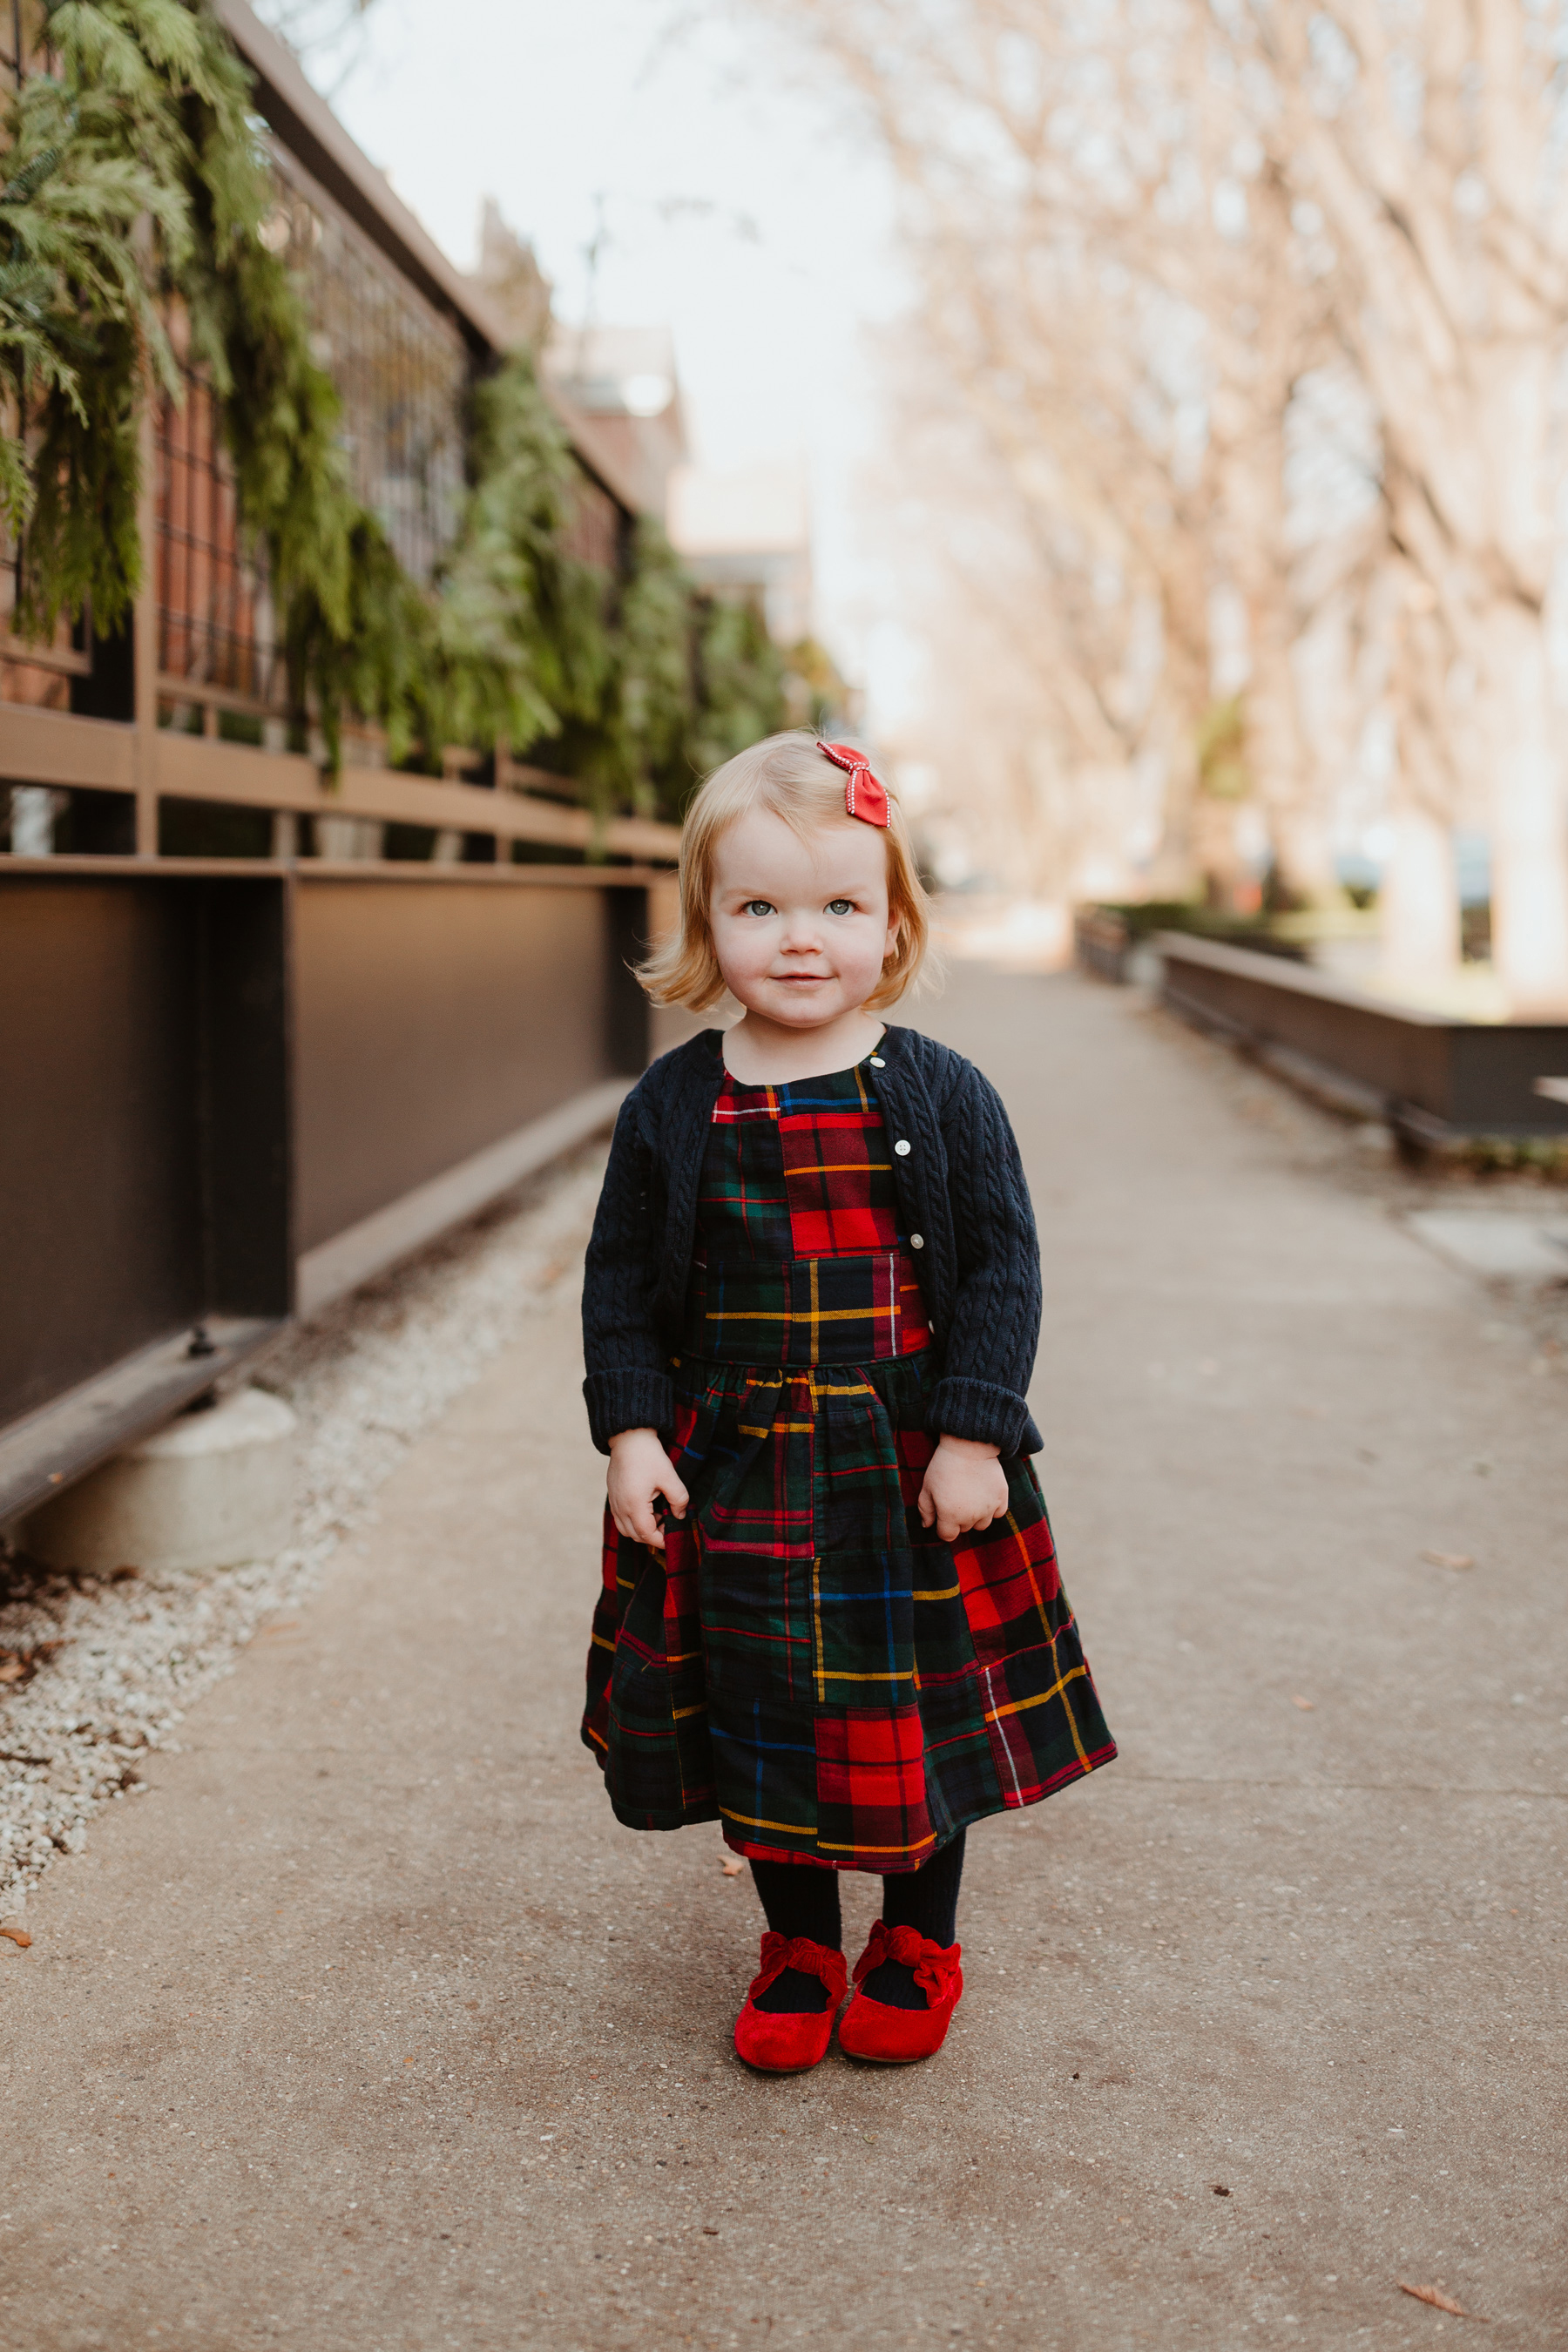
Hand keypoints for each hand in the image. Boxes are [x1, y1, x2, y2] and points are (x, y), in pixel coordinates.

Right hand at [607, 1427, 689, 1551]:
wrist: (629, 1438)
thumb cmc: (649, 1456)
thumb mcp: (669, 1477)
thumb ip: (679, 1499)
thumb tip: (679, 1515)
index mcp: (634, 1505)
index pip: (646, 1534)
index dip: (661, 1540)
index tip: (673, 1537)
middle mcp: (620, 1507)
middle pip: (635, 1535)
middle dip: (652, 1536)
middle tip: (668, 1525)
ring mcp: (614, 1502)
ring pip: (626, 1528)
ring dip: (642, 1529)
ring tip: (658, 1514)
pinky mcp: (613, 1496)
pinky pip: (621, 1518)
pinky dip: (633, 1520)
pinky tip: (647, 1507)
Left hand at [917, 1435, 1007, 1544]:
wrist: (968, 1446)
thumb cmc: (943, 1466)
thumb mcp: (927, 1487)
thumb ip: (925, 1510)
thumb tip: (927, 1525)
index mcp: (949, 1516)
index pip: (947, 1536)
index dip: (943, 1526)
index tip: (942, 1514)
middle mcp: (971, 1516)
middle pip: (964, 1529)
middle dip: (958, 1519)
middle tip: (956, 1497)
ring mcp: (988, 1508)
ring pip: (982, 1524)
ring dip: (976, 1516)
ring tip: (970, 1497)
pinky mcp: (1002, 1498)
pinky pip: (999, 1513)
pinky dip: (993, 1508)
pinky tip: (985, 1495)